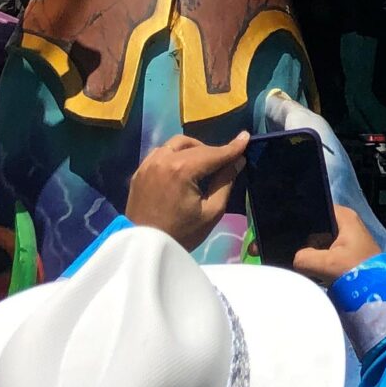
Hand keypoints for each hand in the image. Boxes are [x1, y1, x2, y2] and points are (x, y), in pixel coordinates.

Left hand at [125, 133, 247, 249]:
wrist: (145, 249)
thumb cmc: (181, 233)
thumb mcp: (211, 212)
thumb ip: (225, 182)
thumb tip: (237, 161)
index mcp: (182, 170)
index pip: (213, 153)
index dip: (232, 147)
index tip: (246, 137)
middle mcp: (164, 160)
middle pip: (195, 146)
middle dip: (212, 151)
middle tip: (224, 162)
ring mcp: (148, 164)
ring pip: (175, 144)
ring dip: (192, 148)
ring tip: (202, 164)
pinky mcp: (139, 172)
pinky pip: (160, 152)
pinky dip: (174, 154)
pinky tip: (181, 167)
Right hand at [289, 204, 381, 286]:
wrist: (376, 292)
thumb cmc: (356, 271)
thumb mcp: (327, 264)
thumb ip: (304, 257)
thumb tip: (295, 259)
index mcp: (344, 215)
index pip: (315, 208)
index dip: (300, 219)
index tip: (285, 232)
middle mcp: (346, 222)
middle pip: (315, 226)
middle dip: (303, 238)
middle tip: (288, 249)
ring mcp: (346, 238)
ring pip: (318, 240)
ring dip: (309, 250)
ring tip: (296, 259)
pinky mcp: (345, 253)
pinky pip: (324, 251)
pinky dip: (317, 259)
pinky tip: (306, 267)